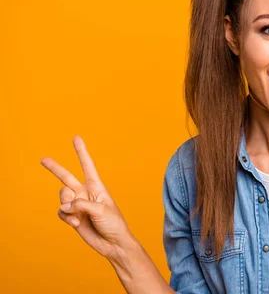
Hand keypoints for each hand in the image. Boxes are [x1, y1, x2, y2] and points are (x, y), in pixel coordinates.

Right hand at [40, 135, 135, 260]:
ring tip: (78, 217)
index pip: (88, 166)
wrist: (113, 243)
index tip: (76, 137)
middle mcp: (85, 193)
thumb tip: (65, 205)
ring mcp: (78, 205)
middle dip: (54, 168)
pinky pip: (61, 212)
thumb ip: (82, 204)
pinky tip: (76, 224)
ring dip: (67, 206)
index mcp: (97, 186)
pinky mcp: (72, 217)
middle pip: (67, 177)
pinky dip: (67, 218)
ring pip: (62, 197)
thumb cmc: (113, 224)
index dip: (81, 152)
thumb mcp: (101, 210)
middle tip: (43, 159)